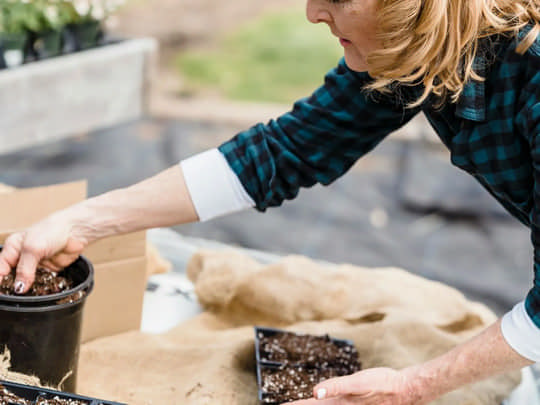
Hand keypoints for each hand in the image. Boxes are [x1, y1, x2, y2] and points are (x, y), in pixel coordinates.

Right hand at [0, 211, 88, 293]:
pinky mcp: (48, 271)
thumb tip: (19, 288)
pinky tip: (41, 293)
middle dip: (14, 287)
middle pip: (12, 278)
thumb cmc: (51, 231)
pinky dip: (42, 288)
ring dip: (29, 290)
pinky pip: (42, 284)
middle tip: (16, 296)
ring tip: (29, 296)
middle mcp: (21, 258)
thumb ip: (24, 269)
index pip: (0, 268)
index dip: (0, 280)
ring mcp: (35, 265)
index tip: (2, 292)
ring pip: (27, 283)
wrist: (75, 231)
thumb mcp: (33, 249)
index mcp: (12, 249)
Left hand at [288, 368, 427, 404]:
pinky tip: (321, 395)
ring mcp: (347, 404)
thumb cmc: (381, 383)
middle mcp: (340, 404)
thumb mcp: (357, 383)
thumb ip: (335, 386)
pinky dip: (326, 397)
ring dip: (310, 404)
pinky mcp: (355, 401)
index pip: (310, 404)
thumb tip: (315, 391)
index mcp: (337, 400)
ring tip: (298, 403)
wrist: (403, 388)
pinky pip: (336, 399)